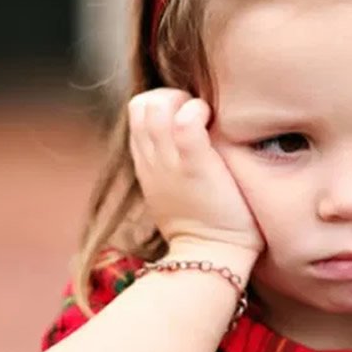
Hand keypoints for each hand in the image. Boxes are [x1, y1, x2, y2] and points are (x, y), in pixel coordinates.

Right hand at [128, 89, 263, 255]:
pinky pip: (185, 121)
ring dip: (184, 100)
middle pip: (143, 103)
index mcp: (146, 164)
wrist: (209, 257)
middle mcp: (152, 160)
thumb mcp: (173, 191)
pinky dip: (197, 111)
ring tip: (206, 117)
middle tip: (198, 113)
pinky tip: (213, 122)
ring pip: (157, 105)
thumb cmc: (204, 225)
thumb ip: (171, 164)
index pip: (138, 111)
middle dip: (171, 95)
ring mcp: (170, 162)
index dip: (161, 102)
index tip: (186, 116)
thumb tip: (187, 141)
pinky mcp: (193, 165)